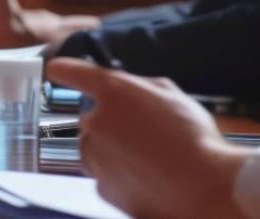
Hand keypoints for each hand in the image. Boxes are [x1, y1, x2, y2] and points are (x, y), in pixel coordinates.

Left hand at [47, 58, 247, 218]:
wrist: (204, 190)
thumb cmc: (195, 141)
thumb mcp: (175, 97)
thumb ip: (145, 89)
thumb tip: (135, 92)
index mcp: (115, 92)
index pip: (78, 74)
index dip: (66, 69)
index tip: (56, 68)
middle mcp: (97, 123)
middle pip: (93, 119)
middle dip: (112, 124)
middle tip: (146, 135)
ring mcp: (96, 158)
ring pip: (96, 150)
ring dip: (113, 151)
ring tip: (149, 160)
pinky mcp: (102, 189)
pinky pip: (105, 177)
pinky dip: (120, 177)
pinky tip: (148, 178)